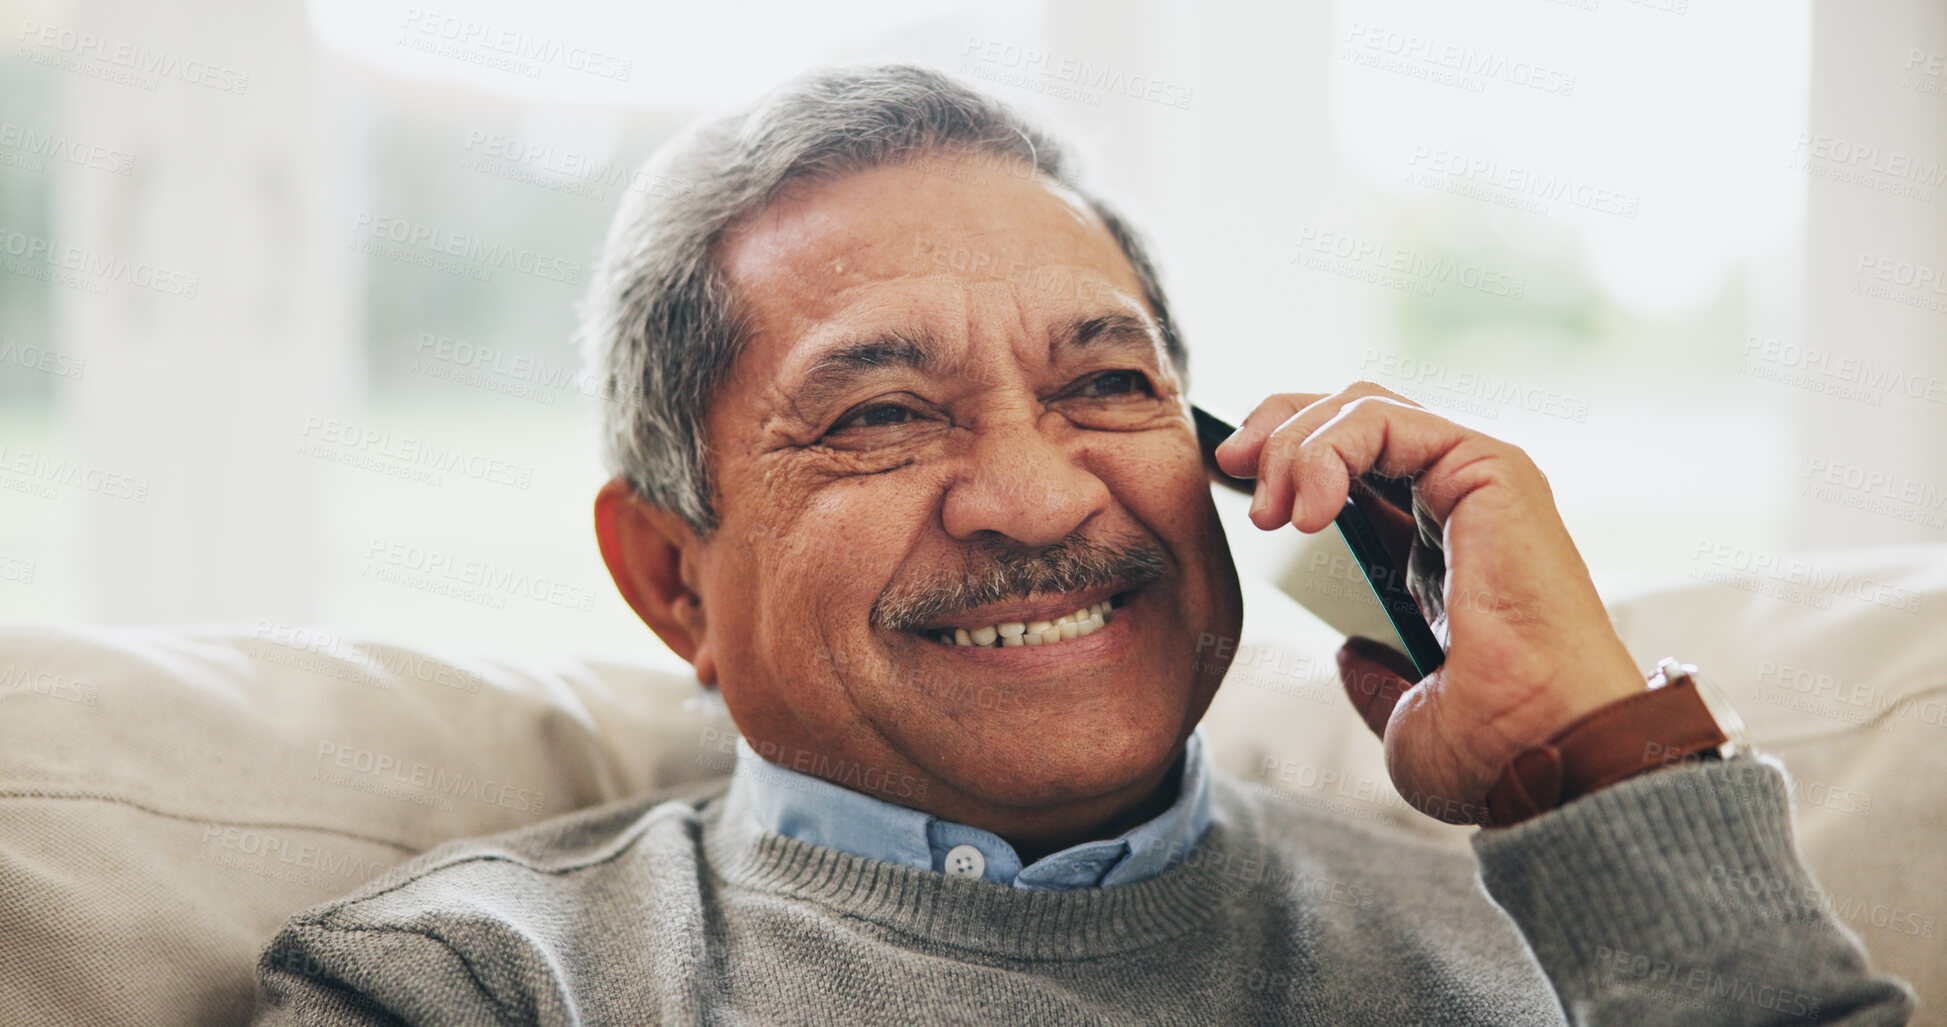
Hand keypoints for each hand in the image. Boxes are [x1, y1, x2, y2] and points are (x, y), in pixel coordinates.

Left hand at [1213, 382, 1644, 822]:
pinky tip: (1307, 511)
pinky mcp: (1491, 470)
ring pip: (1363, 406)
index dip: (1286, 460)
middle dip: (1277, 430)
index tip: (1233, 492)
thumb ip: (1374, 674)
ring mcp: (1477, 482)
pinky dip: (1328, 448)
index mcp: (1439, 554)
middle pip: (1353, 417)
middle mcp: (1460, 508)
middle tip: (1229, 469)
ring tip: (1268, 511)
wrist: (1543, 762)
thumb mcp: (1403, 715)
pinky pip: (1386, 420)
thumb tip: (1348, 651)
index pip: (1354, 466)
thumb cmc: (1493, 752)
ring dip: (1294, 441)